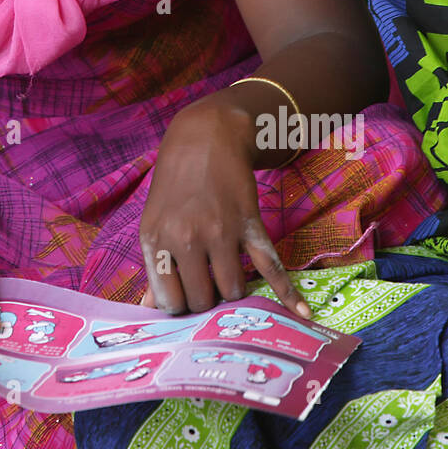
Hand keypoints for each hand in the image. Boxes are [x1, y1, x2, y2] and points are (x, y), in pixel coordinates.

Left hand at [139, 100, 311, 318]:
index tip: (185, 298)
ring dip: (234, 290)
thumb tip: (148, 308)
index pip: (168, 301)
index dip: (179, 306)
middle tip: (208, 286)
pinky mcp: (249, 225)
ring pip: (233, 290)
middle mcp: (184, 238)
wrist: (206, 138)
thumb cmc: (175, 185)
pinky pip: (269, 266)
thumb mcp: (154, 222)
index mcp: (155, 239)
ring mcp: (218, 232)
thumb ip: (155, 267)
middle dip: (208, 300)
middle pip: (202, 300)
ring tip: (228, 275)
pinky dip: (286, 291)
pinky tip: (300, 311)